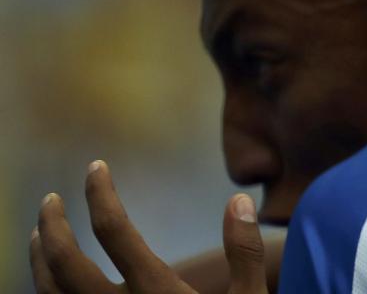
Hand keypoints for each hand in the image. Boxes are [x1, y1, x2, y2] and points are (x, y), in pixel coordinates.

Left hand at [30, 161, 267, 293]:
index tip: (95, 168)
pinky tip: (50, 278)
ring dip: (38, 259)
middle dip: (51, 225)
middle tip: (51, 200)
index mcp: (157, 293)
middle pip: (65, 263)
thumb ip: (245, 252)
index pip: (113, 233)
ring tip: (40, 234)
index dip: (99, 194)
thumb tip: (236, 200)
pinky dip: (45, 291)